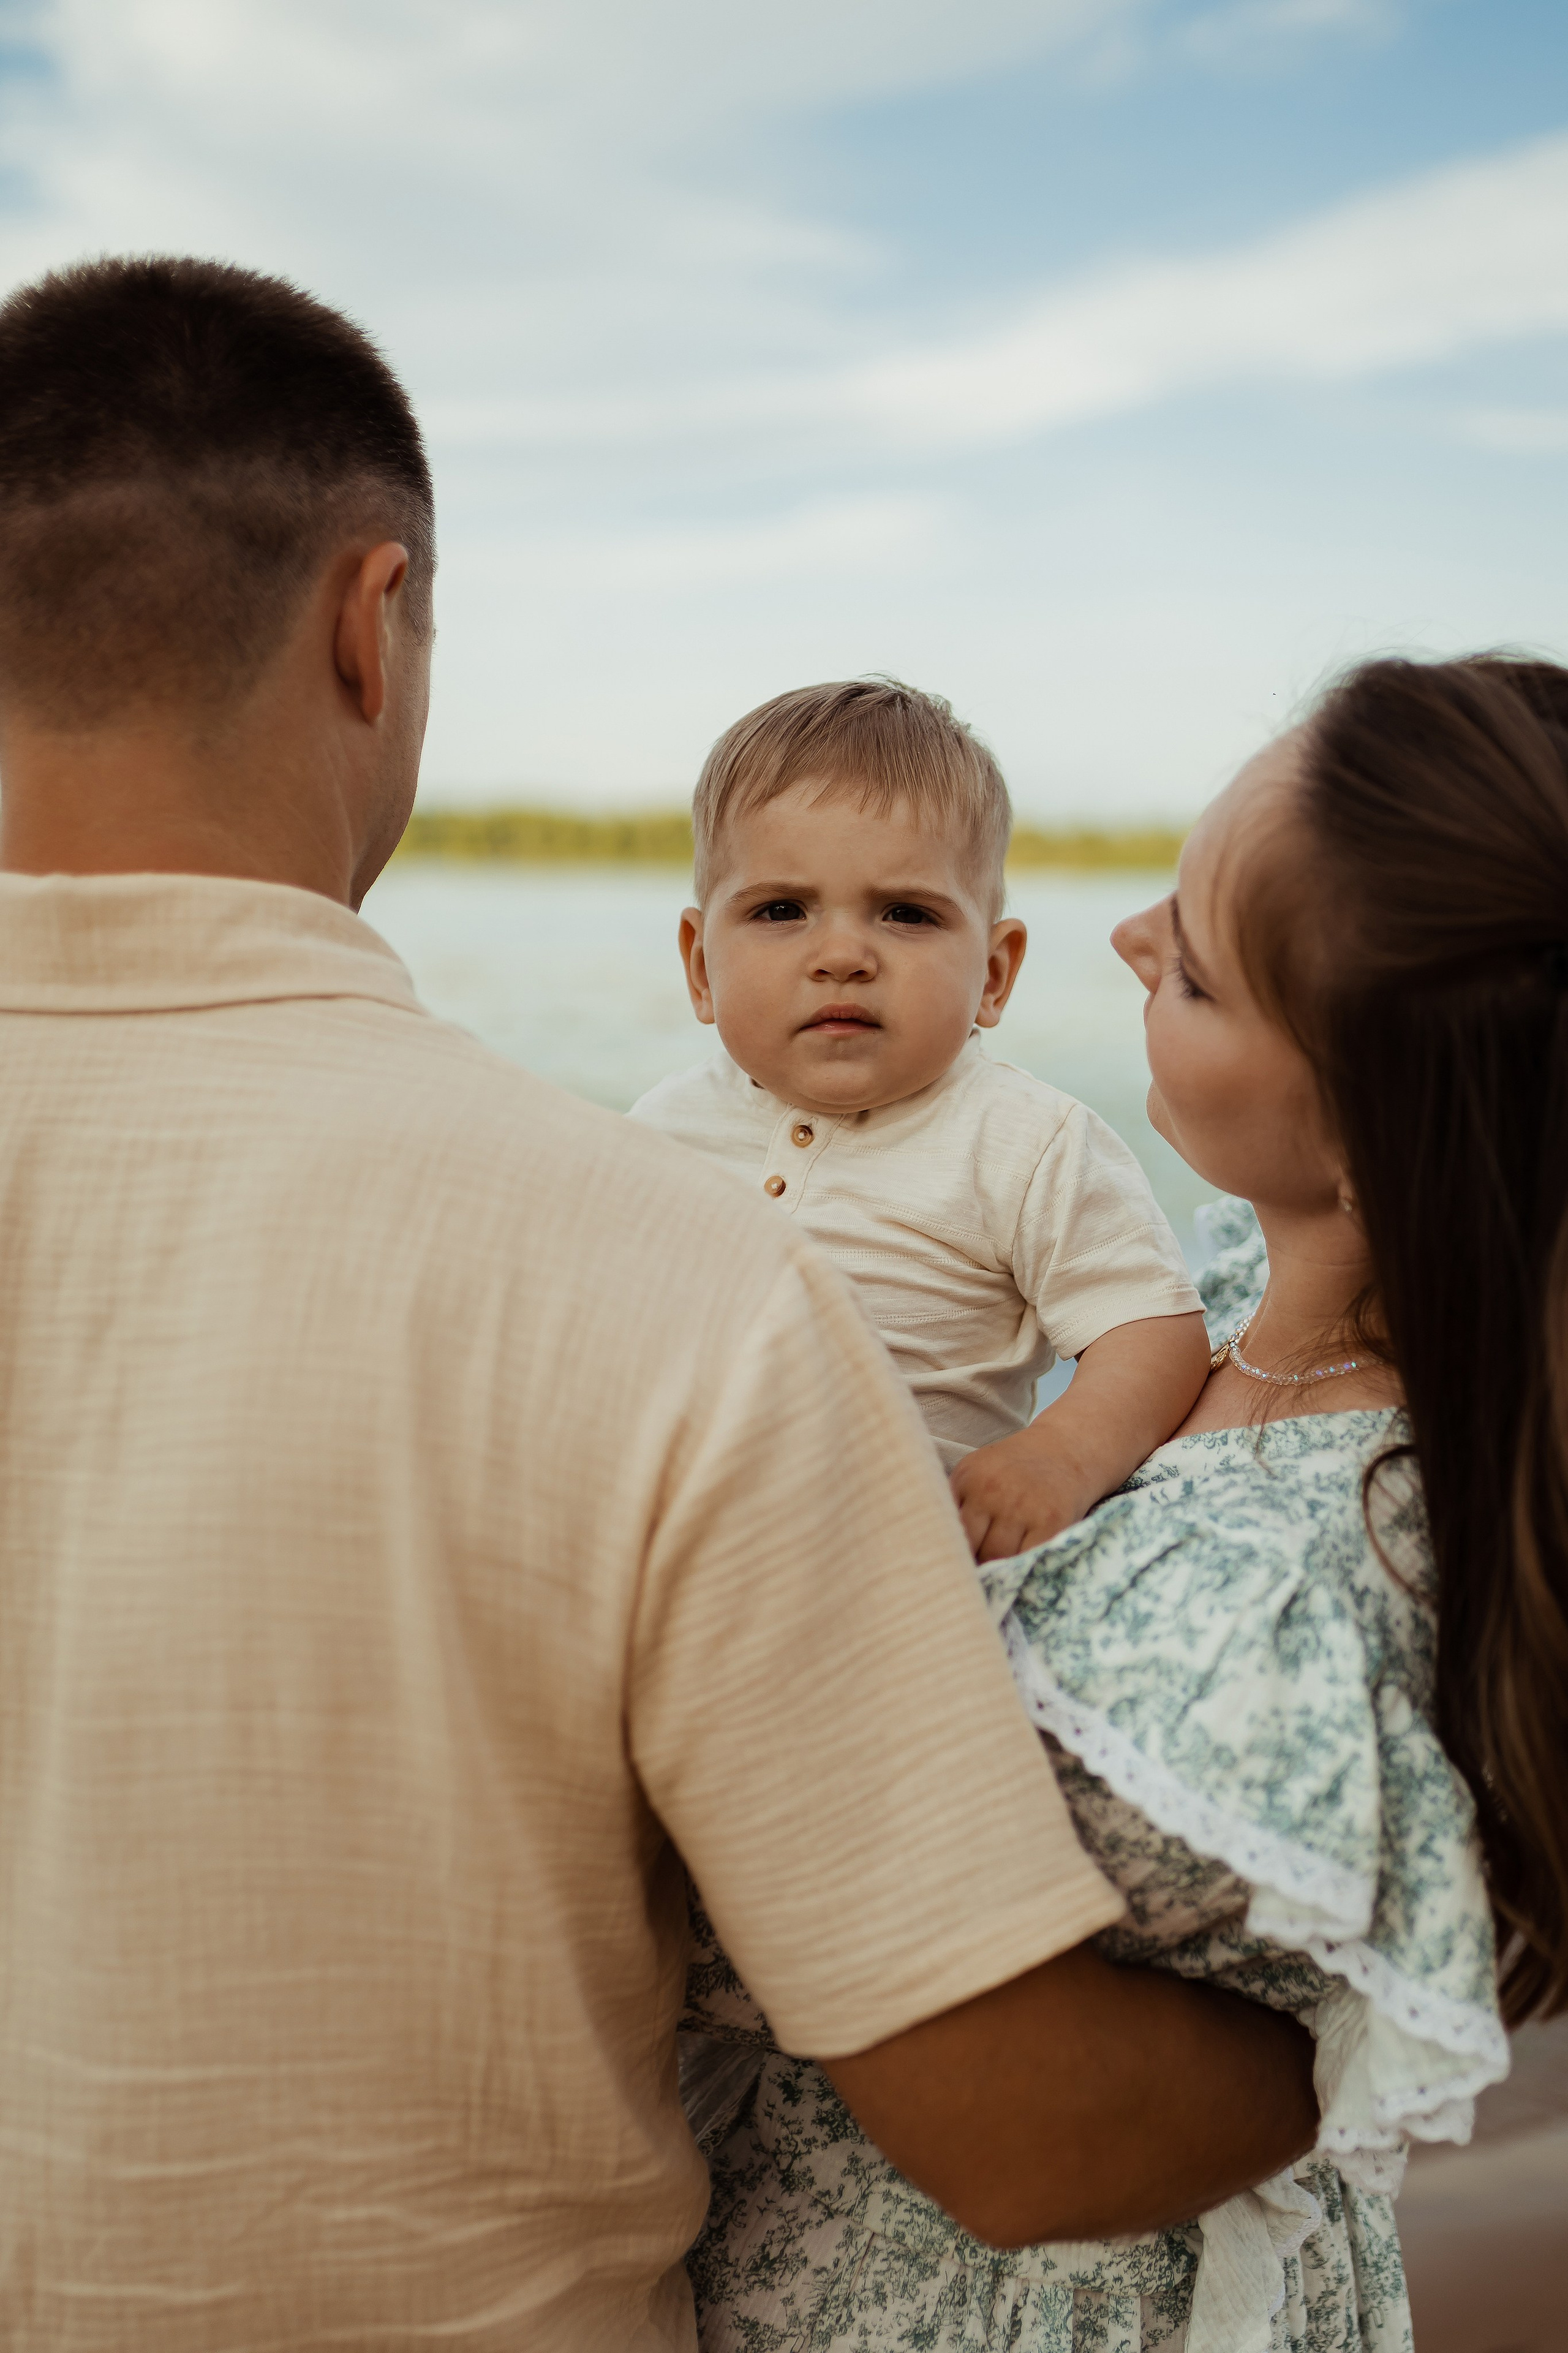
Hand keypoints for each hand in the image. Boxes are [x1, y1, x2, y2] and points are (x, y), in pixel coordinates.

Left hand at [949, 1428, 1096, 1560]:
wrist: (1067, 1448)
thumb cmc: (1016, 1468)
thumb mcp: (979, 1471)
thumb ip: (956, 1501)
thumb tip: (936, 1546)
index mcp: (968, 1476)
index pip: (945, 1526)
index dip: (947, 1550)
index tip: (948, 1563)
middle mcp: (991, 1489)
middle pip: (969, 1546)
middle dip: (971, 1562)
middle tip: (973, 1574)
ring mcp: (1022, 1506)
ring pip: (996, 1556)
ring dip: (997, 1569)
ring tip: (998, 1572)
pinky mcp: (1050, 1520)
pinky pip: (1027, 1558)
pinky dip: (1022, 1568)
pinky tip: (1020, 1569)